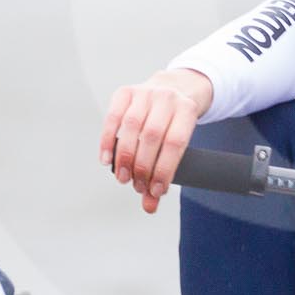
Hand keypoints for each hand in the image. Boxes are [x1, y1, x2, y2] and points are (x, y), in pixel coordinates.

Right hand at [100, 69, 213, 213]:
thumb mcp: (179, 143)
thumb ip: (164, 173)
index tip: (155, 191)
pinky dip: (107, 141)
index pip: (175, 144)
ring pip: (131, 127)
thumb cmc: (174, 122)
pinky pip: (112, 118)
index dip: (163, 170)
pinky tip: (107, 159)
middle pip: (151, 136)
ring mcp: (145, 92)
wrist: (173, 88)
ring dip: (124, 157)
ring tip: (123, 177)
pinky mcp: (125, 91)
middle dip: (142, 167)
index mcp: (187, 110)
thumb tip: (150, 206)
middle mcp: (166, 98)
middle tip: (137, 185)